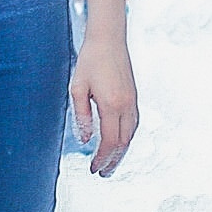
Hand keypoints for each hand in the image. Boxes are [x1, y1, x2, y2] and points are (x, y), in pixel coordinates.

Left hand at [68, 27, 138, 177]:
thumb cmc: (91, 60)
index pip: (110, 141)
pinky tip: (118, 141)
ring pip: (131, 133)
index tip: (94, 168)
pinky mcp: (134, 95)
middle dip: (114, 159)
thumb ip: (82, 116)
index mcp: (112, 104)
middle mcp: (126, 104)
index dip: (102, 158)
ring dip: (122, 150)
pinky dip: (126, 136)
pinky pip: (133, 123)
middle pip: (124, 141)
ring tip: (111, 161)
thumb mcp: (78, 88)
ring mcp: (133, 100)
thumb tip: (86, 140)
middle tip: (103, 172)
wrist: (109, 38)